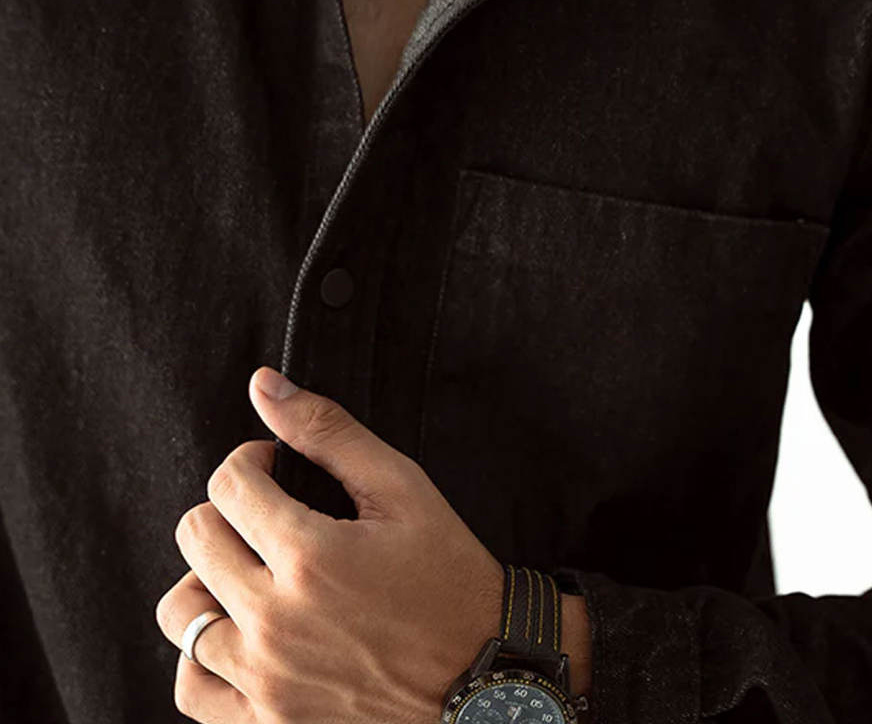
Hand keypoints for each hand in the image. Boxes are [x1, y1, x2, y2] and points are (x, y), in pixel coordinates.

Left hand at [155, 366, 504, 723]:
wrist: (485, 675)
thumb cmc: (450, 578)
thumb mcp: (402, 488)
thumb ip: (328, 431)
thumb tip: (264, 386)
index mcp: (309, 555)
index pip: (228, 484)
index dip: (250, 460)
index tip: (274, 467)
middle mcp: (276, 620)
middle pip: (196, 537)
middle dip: (229, 508)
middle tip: (269, 513)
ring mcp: (266, 679)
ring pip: (180, 610)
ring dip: (207, 576)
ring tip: (251, 569)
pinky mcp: (268, 720)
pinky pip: (191, 686)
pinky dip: (200, 653)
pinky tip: (237, 629)